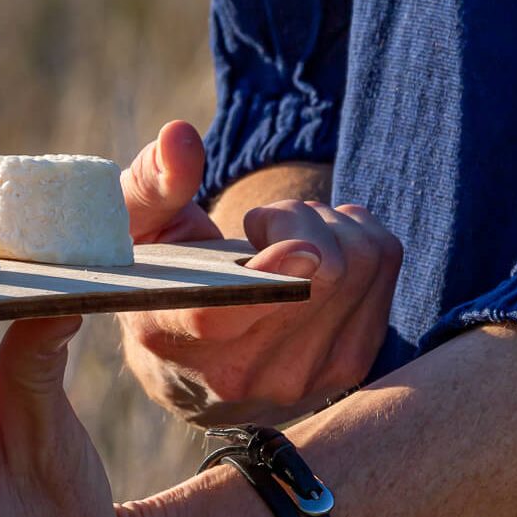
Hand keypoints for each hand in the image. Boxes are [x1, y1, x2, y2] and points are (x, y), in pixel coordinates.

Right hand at [116, 124, 402, 423]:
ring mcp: (301, 380)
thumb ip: (152, 182)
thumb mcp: (132, 225)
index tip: (302, 246)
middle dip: (296, 217)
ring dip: (329, 225)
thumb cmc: (155, 272)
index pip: (222, 315)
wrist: (188, 363)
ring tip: (286, 238)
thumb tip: (179, 136)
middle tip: (261, 223)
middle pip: (319, 278)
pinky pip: (384, 270)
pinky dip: (359, 238)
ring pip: (359, 266)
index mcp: (166, 337)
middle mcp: (238, 375)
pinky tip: (318, 253)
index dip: (270, 276)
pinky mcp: (348, 369)